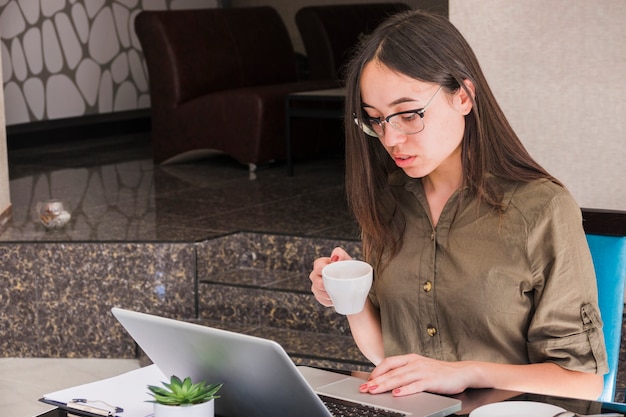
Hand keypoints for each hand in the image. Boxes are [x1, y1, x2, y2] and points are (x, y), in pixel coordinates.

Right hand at [309, 247, 351, 306]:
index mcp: (323, 264)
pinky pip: (321, 300)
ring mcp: (318, 286)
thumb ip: (341, 255)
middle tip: (329, 285)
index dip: (320, 268)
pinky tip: (334, 299)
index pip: (317, 265)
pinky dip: (328, 301)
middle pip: (314, 278)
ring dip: (325, 293)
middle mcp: (318, 274)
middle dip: (320, 283)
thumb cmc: (351, 272)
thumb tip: (336, 257)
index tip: (327, 271)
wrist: (356, 288)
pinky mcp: (321, 297)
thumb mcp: (348, 261)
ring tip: (336, 293)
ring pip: (316, 290)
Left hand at [359, 354, 473, 396]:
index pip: (388, 362)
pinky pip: (416, 385)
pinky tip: (397, 394)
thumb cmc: (439, 372)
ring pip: (400, 378)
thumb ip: (406, 372)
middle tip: (364, 388)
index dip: (376, 371)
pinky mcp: (431, 380)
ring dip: (385, 385)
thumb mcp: (420, 368)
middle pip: (391, 372)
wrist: (461, 372)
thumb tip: (389, 380)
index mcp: (411, 358)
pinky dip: (405, 390)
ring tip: (374, 390)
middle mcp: (415, 363)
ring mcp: (423, 371)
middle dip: (376, 380)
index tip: (368, 380)